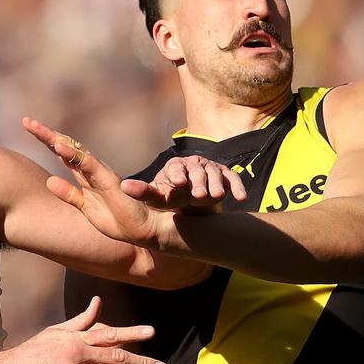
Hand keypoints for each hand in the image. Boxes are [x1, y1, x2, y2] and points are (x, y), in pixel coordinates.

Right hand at [0, 296, 164, 363]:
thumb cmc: (34, 351)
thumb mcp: (57, 331)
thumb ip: (81, 319)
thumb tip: (98, 301)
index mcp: (77, 338)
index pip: (109, 333)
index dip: (132, 333)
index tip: (153, 333)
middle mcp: (77, 352)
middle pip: (116, 357)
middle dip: (142, 363)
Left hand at [23, 116, 161, 245]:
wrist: (144, 230)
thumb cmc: (118, 220)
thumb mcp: (86, 208)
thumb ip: (69, 195)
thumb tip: (49, 181)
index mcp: (86, 176)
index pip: (64, 154)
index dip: (47, 141)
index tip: (28, 128)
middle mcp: (92, 171)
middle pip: (67, 147)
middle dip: (46, 135)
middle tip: (26, 122)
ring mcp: (100, 174)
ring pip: (76, 151)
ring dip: (57, 140)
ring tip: (38, 129)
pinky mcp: (109, 182)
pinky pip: (89, 165)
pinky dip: (74, 155)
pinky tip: (60, 147)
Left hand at [121, 154, 245, 213]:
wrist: (192, 199)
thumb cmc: (171, 197)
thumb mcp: (157, 197)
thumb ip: (142, 192)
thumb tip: (122, 187)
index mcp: (175, 167)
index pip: (176, 168)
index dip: (178, 174)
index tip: (179, 183)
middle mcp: (194, 164)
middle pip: (197, 171)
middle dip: (198, 182)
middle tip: (198, 195)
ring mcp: (211, 168)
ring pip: (215, 174)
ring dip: (216, 184)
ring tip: (216, 196)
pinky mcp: (226, 175)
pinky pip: (233, 178)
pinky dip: (237, 186)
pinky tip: (241, 197)